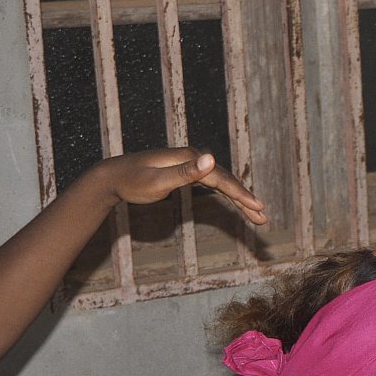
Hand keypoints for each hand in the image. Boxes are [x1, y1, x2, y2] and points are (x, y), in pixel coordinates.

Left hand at [78, 148, 266, 224]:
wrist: (113, 176)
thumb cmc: (132, 182)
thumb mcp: (158, 181)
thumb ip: (185, 172)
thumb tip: (211, 159)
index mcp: (190, 158)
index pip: (222, 179)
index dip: (241, 195)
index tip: (258, 209)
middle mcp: (193, 158)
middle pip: (226, 180)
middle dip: (245, 199)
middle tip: (262, 217)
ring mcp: (189, 164)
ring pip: (221, 182)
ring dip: (239, 197)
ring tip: (255, 214)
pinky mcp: (185, 171)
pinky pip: (211, 183)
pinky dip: (225, 194)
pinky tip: (233, 200)